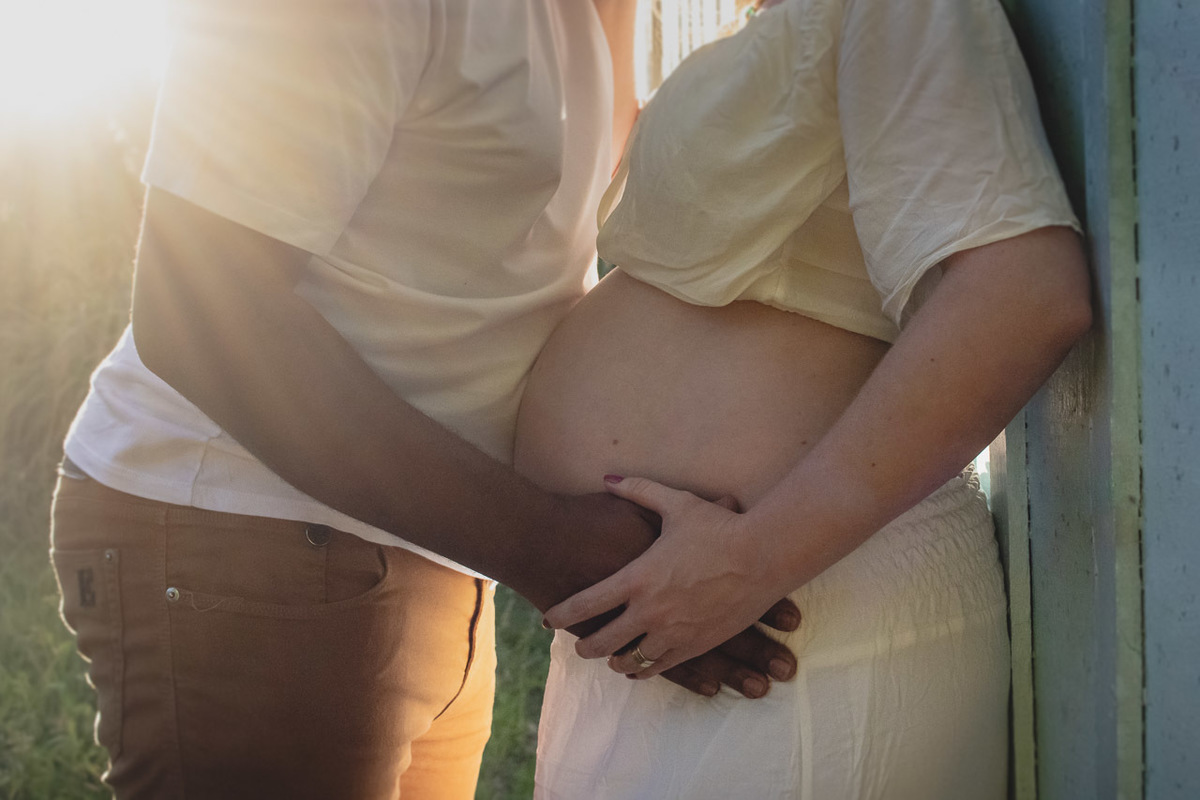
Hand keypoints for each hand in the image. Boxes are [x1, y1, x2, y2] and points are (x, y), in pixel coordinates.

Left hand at [543, 475, 794, 681]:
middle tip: (579, 644)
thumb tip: (609, 477)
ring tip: (610, 657)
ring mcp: (673, 632)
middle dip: (585, 645)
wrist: (764, 556)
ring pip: (630, 661)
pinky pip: (661, 667)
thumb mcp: (676, 504)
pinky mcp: (696, 645)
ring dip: (615, 661)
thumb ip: (638, 490)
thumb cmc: (720, 527)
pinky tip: (641, 666)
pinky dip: (646, 668)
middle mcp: (651, 610)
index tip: (548, 617)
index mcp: (639, 577)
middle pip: (603, 641)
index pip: (587, 603)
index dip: (562, 612)